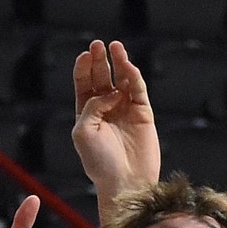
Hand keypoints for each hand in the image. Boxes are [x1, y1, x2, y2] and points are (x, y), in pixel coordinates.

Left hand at [71, 40, 159, 200]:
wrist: (124, 182)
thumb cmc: (99, 162)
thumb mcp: (83, 131)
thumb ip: (93, 106)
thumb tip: (111, 92)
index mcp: (87, 113)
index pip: (84, 84)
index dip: (84, 68)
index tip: (84, 55)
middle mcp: (106, 109)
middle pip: (102, 77)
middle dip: (100, 61)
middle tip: (98, 45)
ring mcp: (125, 110)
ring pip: (121, 80)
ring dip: (119, 62)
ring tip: (115, 47)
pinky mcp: (143, 113)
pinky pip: (138, 90)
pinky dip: (133, 77)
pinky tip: (127, 66)